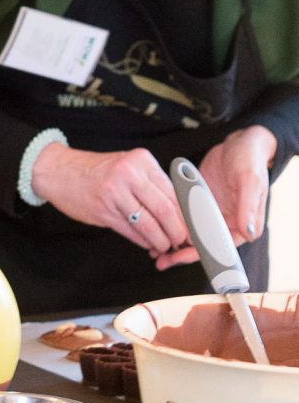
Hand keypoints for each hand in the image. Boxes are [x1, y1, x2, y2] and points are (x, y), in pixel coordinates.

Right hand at [32, 143, 188, 254]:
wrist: (57, 171)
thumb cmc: (94, 170)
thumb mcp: (126, 166)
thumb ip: (150, 184)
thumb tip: (179, 213)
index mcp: (141, 160)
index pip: (174, 191)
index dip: (187, 214)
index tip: (195, 227)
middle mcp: (129, 174)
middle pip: (165, 210)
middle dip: (178, 232)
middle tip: (183, 242)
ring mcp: (114, 192)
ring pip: (149, 224)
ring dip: (160, 240)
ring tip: (165, 246)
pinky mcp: (103, 210)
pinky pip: (130, 231)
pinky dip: (142, 241)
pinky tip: (147, 244)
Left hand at [155, 126, 276, 270]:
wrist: (240, 143)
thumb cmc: (249, 160)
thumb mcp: (249, 180)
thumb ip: (248, 206)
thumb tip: (247, 231)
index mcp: (242, 222)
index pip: (220, 245)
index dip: (201, 253)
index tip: (181, 257)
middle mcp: (225, 221)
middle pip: (202, 244)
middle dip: (181, 253)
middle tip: (161, 259)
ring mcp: (210, 212)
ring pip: (190, 233)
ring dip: (173, 242)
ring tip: (154, 250)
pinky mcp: (198, 202)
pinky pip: (184, 217)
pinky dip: (171, 224)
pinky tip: (156, 227)